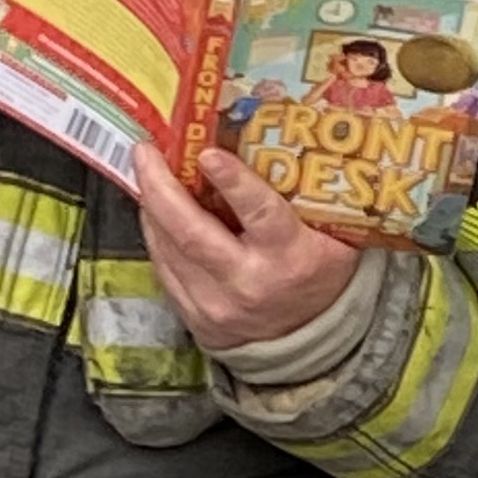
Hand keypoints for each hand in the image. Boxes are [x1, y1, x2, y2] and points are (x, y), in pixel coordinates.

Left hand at [136, 146, 364, 350]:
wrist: (308, 340)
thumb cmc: (319, 273)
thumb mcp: (331, 235)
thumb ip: (304, 196)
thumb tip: (274, 137)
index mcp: (290, 258)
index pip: (259, 215)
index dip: (233, 182)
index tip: (208, 153)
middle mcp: (248, 283)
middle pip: (193, 233)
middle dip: (162, 187)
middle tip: (145, 151)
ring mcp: (218, 305)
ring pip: (170, 249)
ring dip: (151, 205)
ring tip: (145, 169)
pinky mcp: (196, 317)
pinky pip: (165, 269)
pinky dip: (155, 234)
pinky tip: (153, 209)